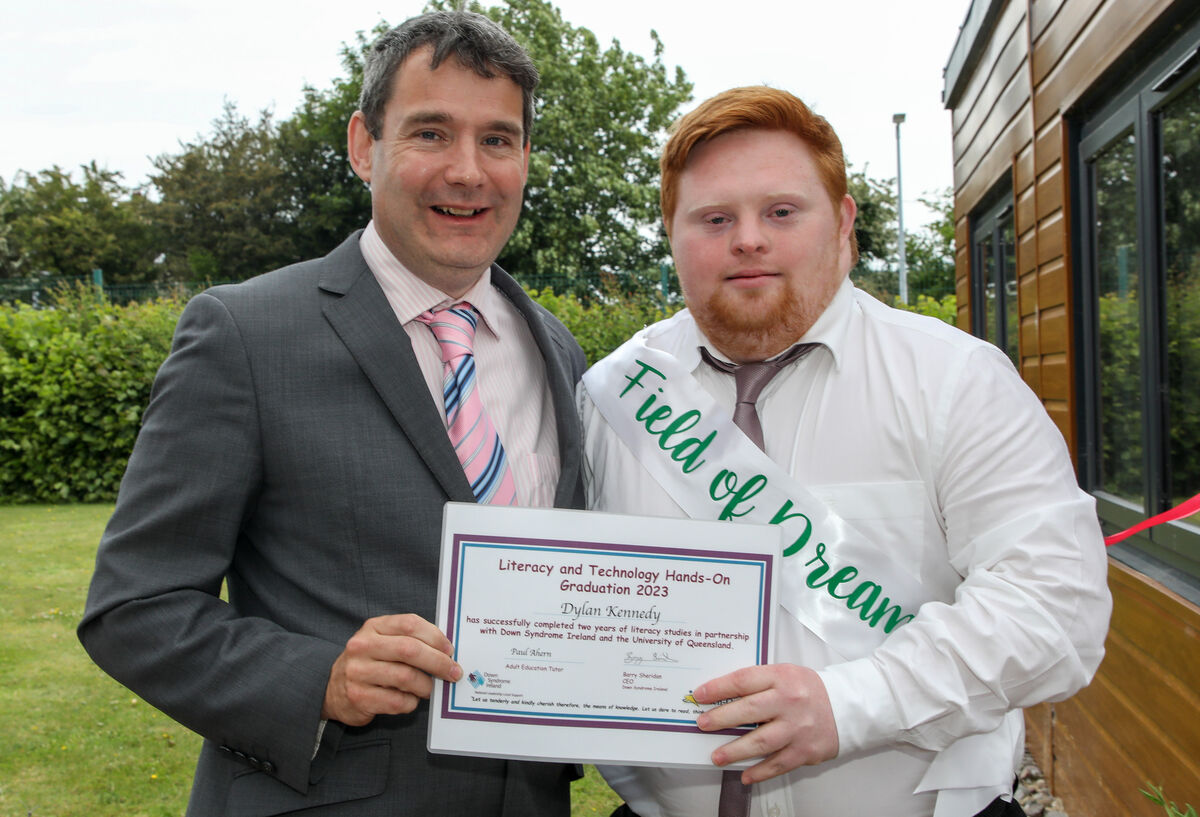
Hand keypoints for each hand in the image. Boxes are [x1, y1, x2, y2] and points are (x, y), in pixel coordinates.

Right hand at [322, 614, 461, 726]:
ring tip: (429, 689)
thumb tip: (447, 651)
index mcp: (373, 627)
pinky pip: (398, 701)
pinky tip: (410, 700)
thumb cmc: (370, 663)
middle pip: (410, 650)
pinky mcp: (359, 697)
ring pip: (406, 677)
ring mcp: (358, 672)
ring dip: (426, 686)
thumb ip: (410, 640)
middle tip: (453, 672)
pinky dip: (411, 702)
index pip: (409, 624)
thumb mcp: (383, 642)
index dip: (435, 636)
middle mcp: (362, 646)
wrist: (333, 690)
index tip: (450, 650)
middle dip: (438, 662)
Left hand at [692, 663, 837, 783]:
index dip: (719, 688)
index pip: (744, 680)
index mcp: (782, 677)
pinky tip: (745, 775)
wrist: (846, 707)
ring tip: (716, 756)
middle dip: (721, 719)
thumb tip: (721, 696)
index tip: (700, 695)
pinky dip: (760, 771)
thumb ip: (758, 682)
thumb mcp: (785, 674)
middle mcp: (790, 701)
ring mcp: (798, 727)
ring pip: (761, 742)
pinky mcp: (805, 750)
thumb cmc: (807, 690)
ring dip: (735, 751)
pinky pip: (778, 764)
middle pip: (749, 711)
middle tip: (702, 724)